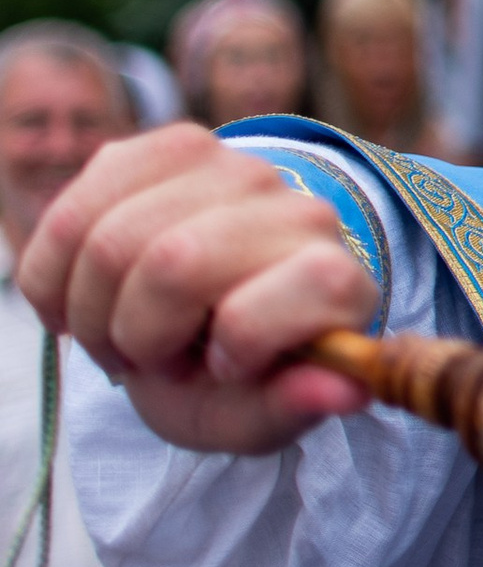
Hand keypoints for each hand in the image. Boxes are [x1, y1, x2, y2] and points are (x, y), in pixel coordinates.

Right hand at [19, 128, 379, 453]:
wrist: (199, 329)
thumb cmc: (232, 381)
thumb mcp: (253, 418)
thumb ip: (291, 409)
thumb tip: (346, 392)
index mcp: (337, 282)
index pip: (311, 280)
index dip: (245, 340)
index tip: (224, 368)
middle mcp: (296, 208)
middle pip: (176, 261)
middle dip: (139, 335)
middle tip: (151, 359)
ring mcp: (234, 167)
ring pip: (111, 239)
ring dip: (91, 311)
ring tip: (120, 332)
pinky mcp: (168, 148)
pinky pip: (71, 213)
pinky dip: (53, 278)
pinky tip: (78, 302)